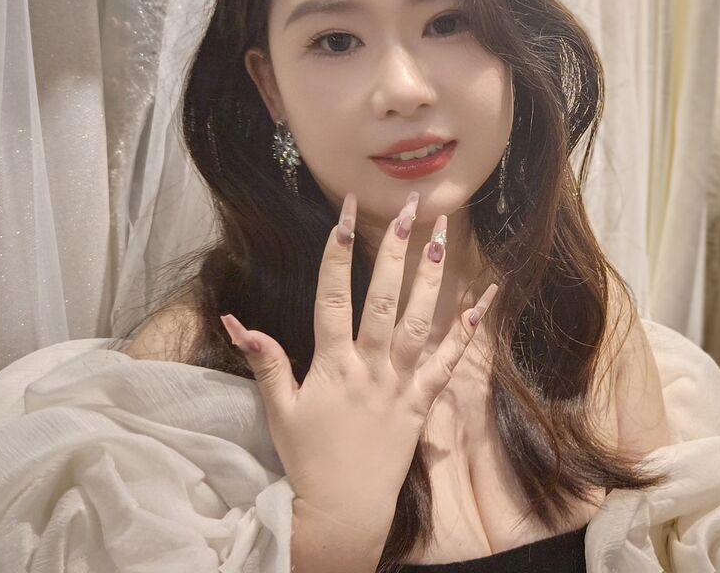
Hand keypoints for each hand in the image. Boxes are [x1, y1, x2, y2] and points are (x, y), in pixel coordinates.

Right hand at [220, 190, 496, 516]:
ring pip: (418, 321)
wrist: (345, 511)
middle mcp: (369, 366)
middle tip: (407, 208)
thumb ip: (264, 362)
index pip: (333, 296)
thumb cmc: (308, 459)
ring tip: (443, 235)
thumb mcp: (279, 410)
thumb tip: (236, 321)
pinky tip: (484, 297)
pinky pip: (449, 361)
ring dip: (432, 277)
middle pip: (382, 298)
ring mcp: (401, 382)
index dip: (337, 251)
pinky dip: (467, 329)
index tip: (344, 212)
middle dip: (394, 250)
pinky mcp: (424, 401)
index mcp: (331, 364)